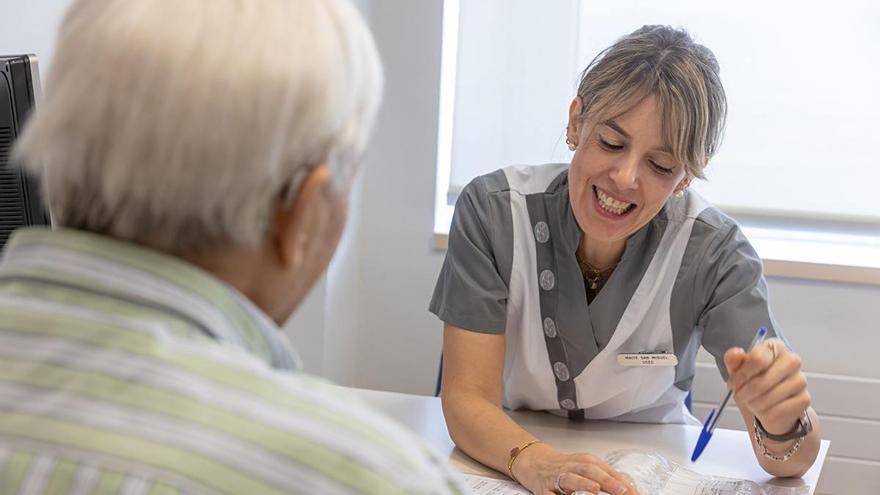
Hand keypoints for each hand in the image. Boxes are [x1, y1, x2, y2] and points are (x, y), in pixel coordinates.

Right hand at [513, 443, 638, 494]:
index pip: (606, 470)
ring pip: (571, 479)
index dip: (620, 482)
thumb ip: (607, 477)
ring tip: (596, 489)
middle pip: (590, 471)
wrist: (535, 463)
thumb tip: (630, 489)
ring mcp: (557, 478)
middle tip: (622, 490)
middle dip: (607, 480)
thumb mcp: (587, 468)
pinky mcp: (544, 490)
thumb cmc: (565, 468)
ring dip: (583, 483)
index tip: (633, 492)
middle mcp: (571, 468)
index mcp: (585, 462)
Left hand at [724, 338, 810, 433]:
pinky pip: (780, 409)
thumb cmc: (753, 384)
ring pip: (771, 395)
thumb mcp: (738, 371)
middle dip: (746, 391)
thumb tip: (736, 354)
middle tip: (740, 396)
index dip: (742, 374)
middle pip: (763, 379)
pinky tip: (764, 410)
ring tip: (751, 403)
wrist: (769, 406)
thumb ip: (734, 360)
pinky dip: (767, 413)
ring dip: (754, 403)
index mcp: (774, 348)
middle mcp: (791, 360)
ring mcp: (800, 379)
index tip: (734, 382)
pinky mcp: (804, 399)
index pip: (758, 358)